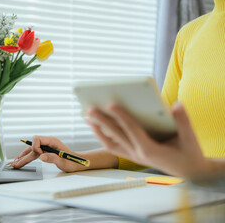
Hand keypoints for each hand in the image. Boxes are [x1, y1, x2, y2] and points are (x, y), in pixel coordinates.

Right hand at [11, 135, 81, 171]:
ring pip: (31, 150)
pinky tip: (21, 160)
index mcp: (52, 141)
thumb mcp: (64, 161)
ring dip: (23, 157)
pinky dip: (27, 157)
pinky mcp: (45, 152)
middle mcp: (47, 143)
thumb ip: (52, 158)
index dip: (35, 147)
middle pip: (32, 146)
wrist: (77, 163)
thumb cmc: (72, 161)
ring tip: (15, 163)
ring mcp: (46, 147)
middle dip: (24, 154)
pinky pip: (34, 153)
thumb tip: (41, 156)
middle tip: (16, 163)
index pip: (37, 139)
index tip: (40, 155)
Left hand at [86, 102, 207, 176]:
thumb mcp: (190, 139)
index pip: (132, 130)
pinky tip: (96, 126)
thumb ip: (183, 121)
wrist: (190, 173)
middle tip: (89, 108)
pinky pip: (112, 146)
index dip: (121, 117)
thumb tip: (176, 105)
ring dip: (98, 130)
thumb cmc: (189, 154)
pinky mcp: (132, 155)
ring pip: (110, 143)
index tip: (110, 104)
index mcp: (150, 150)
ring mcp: (133, 156)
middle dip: (102, 121)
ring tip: (87, 117)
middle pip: (116, 135)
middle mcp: (138, 154)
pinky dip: (103, 136)